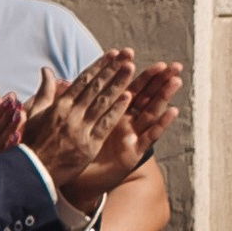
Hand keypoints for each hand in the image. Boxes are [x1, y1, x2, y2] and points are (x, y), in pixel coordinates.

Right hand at [16, 51, 135, 195]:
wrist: (33, 170)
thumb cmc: (33, 142)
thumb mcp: (37, 113)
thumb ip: (45, 91)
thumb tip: (46, 70)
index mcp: (59, 105)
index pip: (83, 80)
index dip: (99, 66)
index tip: (112, 54)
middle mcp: (71, 113)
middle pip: (95, 87)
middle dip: (113, 70)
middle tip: (127, 55)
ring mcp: (80, 129)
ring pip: (102, 102)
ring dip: (118, 84)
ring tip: (131, 69)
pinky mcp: (89, 145)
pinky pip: (105, 125)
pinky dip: (117, 111)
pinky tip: (129, 98)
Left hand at [62, 60, 181, 206]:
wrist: (75, 179)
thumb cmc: (72, 150)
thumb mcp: (65, 121)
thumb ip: (64, 99)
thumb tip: (55, 77)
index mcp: (109, 111)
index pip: (120, 85)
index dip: (126, 69)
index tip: (131, 52)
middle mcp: (124, 121)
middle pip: (143, 95)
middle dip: (156, 79)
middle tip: (170, 64)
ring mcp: (131, 136)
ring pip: (151, 111)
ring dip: (164, 96)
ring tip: (176, 80)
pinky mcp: (133, 152)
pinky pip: (150, 136)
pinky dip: (161, 124)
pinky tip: (173, 110)